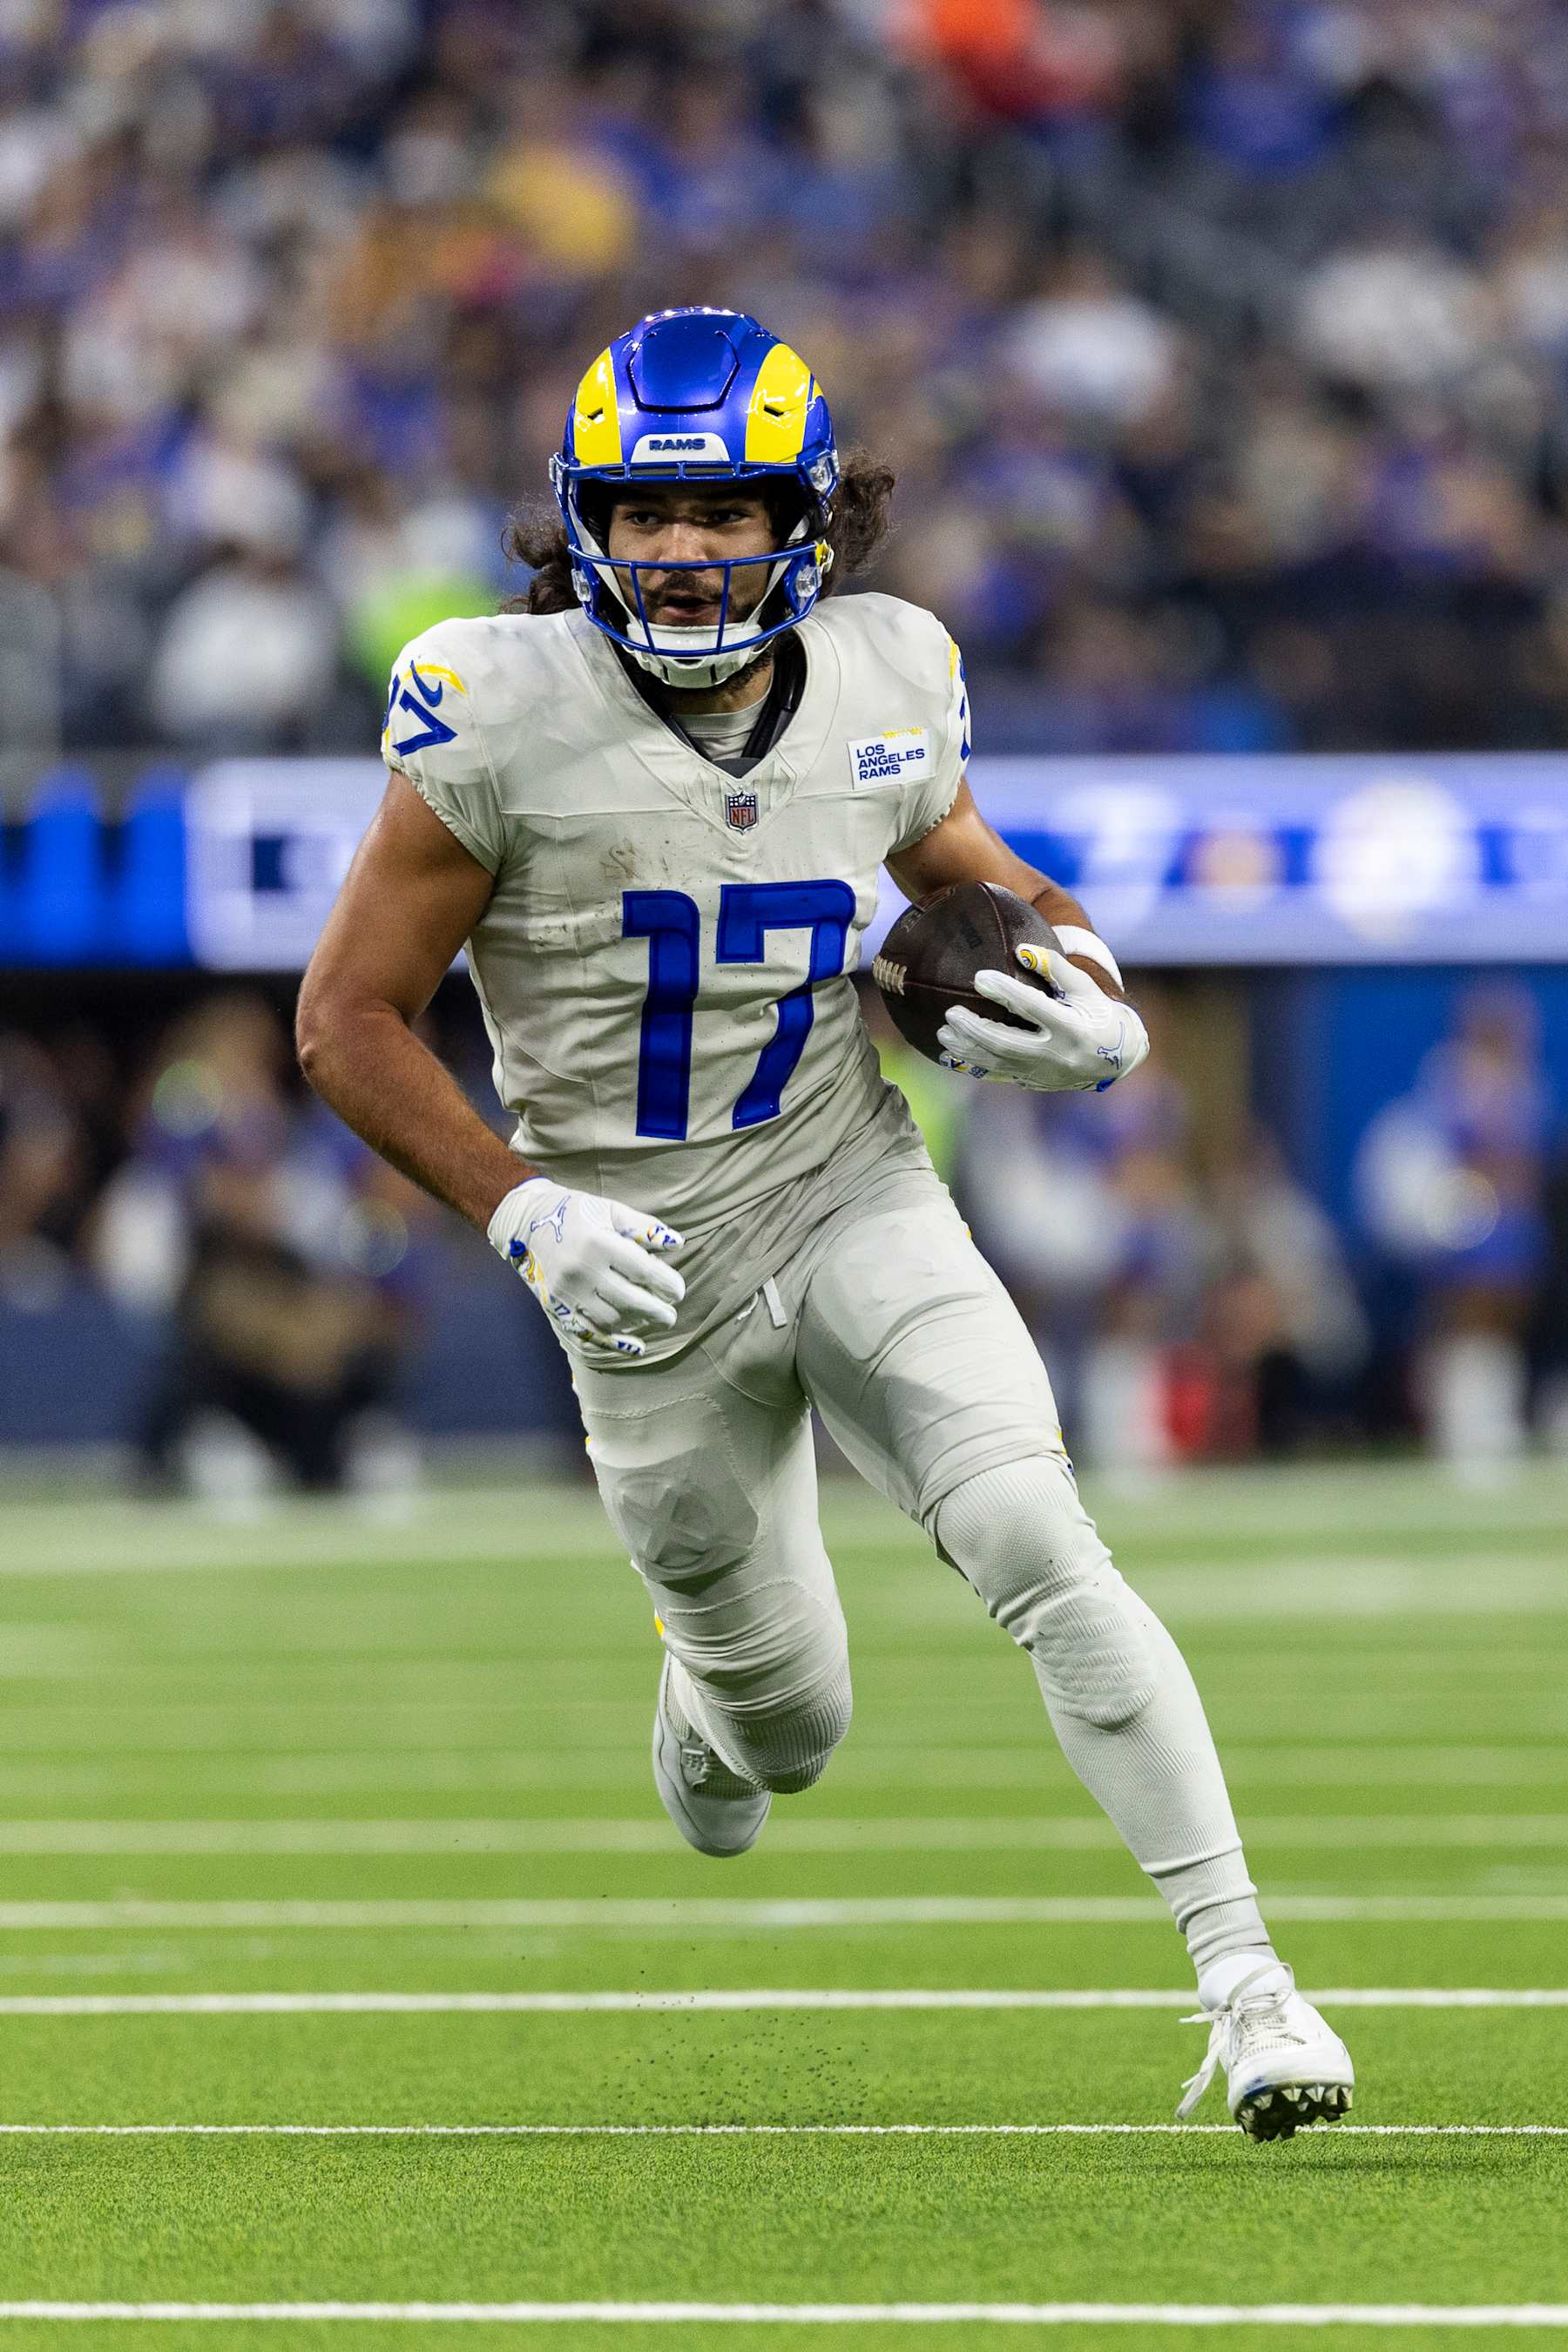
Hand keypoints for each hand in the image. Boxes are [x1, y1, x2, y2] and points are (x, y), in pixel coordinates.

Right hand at [487, 1177, 683, 1356]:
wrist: (526, 1222)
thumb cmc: (577, 1213)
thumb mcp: (611, 1210)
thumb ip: (644, 1227)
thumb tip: (678, 1243)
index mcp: (598, 1242)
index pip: (642, 1270)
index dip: (666, 1284)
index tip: (678, 1292)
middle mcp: (581, 1269)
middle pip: (629, 1300)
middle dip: (656, 1311)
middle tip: (671, 1316)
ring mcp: (567, 1291)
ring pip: (610, 1319)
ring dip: (636, 1323)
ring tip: (651, 1319)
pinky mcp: (555, 1305)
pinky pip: (587, 1332)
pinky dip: (613, 1343)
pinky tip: (635, 1346)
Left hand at [937, 944, 1149, 1092]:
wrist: (1116, 1058)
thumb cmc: (1098, 1013)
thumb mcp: (1085, 987)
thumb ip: (1055, 967)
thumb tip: (1021, 949)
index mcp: (1071, 1026)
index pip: (1033, 1007)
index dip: (1005, 992)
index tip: (979, 977)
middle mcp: (1056, 1054)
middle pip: (1008, 1044)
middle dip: (976, 1030)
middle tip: (951, 1013)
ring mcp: (1044, 1073)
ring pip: (999, 1064)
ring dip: (968, 1050)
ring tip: (943, 1034)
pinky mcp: (1036, 1082)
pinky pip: (1000, 1076)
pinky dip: (975, 1067)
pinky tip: (952, 1056)